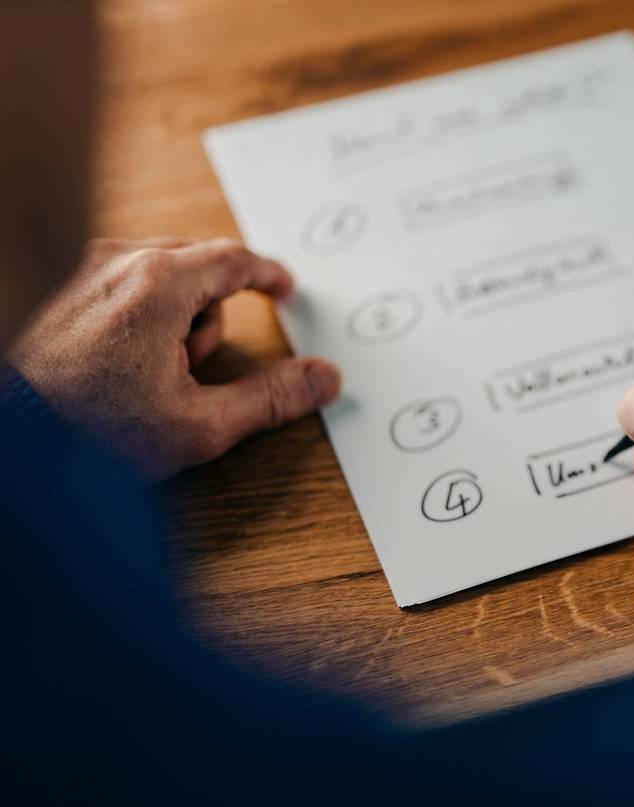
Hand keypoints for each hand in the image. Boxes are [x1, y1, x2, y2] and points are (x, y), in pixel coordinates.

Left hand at [8, 237, 340, 479]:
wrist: (12, 441)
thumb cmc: (90, 432)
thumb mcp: (199, 424)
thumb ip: (270, 398)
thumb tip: (323, 379)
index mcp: (159, 283)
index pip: (234, 259)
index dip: (268, 275)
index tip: (284, 289)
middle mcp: (118, 261)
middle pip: (199, 266)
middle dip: (211, 313)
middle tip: (192, 369)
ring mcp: (82, 270)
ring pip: (159, 275)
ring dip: (173, 317)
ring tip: (150, 374)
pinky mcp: (59, 287)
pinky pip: (122, 283)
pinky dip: (140, 313)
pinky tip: (123, 360)